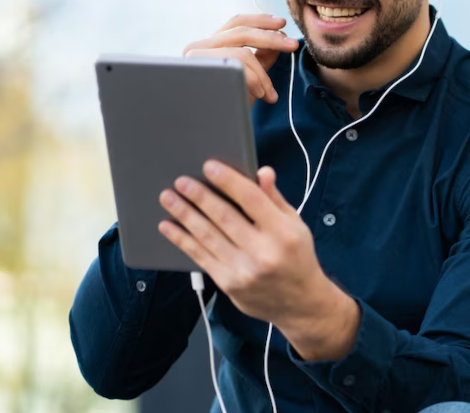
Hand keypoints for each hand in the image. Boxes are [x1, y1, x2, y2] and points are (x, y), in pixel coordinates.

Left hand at [157, 161, 360, 360]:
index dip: (228, 181)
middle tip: (181, 182)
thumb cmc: (297, 257)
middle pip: (224, 217)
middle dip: (199, 196)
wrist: (300, 303)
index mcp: (283, 232)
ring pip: (208, 236)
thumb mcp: (295, 224)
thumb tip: (262, 172)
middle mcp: (263, 252)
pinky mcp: (228, 284)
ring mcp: (243, 270)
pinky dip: (182, 239)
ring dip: (184, 215)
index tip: (209, 167)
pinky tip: (169, 226)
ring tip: (169, 198)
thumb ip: (275, 199)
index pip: (252, 199)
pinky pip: (200, 257)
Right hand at [183, 14, 298, 105]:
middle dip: (271, 38)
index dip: (261, 20)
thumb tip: (279, 37)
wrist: (210, 133)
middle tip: (293, 46)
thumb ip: (261, 57)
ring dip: (263, 74)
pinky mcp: (197, 72)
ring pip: (241, 53)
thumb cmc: (227, 107)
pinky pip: (236, 67)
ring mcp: (194, 59)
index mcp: (209, 45)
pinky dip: (254, 80)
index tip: (282, 24)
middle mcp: (196, 48)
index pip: (236, 23)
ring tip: (269, 93)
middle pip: (241, 31)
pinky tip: (260, 95)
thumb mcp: (250, 78)